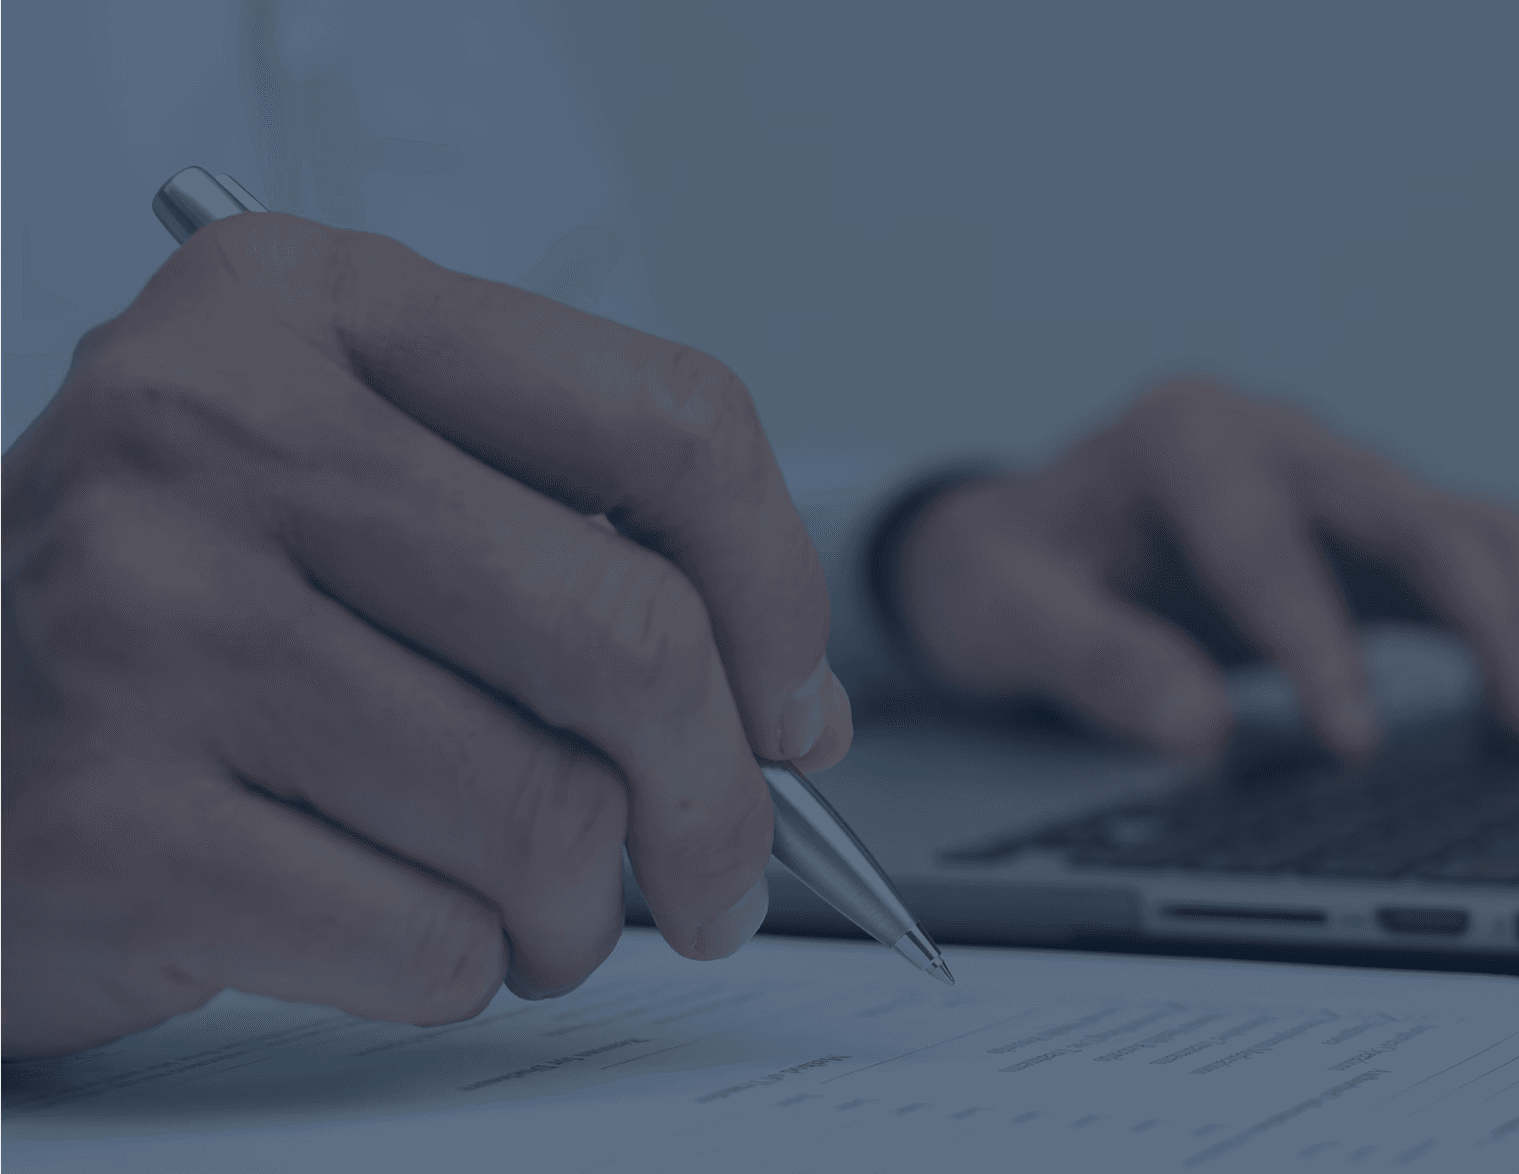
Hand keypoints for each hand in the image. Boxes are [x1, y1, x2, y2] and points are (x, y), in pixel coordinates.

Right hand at [0, 214, 851, 1057]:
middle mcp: (216, 430)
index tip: (788, 698)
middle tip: (722, 873)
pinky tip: (411, 932)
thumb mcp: (355, 489)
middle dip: (722, 798)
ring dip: (579, 908)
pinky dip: (463, 971)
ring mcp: (149, 620)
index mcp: (309, 305)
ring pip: (546, 815)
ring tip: (529, 904)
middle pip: (631, 633)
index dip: (779, 588)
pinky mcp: (111, 817)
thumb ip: (572, 551)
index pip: (671, 419)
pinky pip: (430, 941)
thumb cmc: (180, 615)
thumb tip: (793, 718)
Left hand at [898, 379, 1518, 763]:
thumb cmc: (1006, 575)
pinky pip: (1468, 555)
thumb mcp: (1006, 617)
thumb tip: (1199, 730)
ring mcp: (1332, 478)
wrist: (1012, 546)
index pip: (1269, 544)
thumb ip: (1095, 665)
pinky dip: (1513, 616)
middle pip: (1409, 513)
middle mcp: (1275, 440)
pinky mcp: (1365, 532)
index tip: (1356, 743)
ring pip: (1464, 525)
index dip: (1321, 645)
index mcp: (1183, 439)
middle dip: (1480, 613)